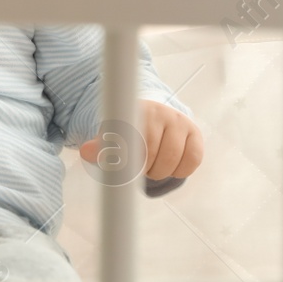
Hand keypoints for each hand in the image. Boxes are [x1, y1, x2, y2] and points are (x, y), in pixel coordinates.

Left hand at [77, 100, 203, 180]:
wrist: (152, 118)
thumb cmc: (130, 130)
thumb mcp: (111, 136)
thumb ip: (99, 146)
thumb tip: (87, 151)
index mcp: (135, 109)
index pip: (131, 138)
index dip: (128, 158)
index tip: (125, 168)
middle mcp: (160, 111)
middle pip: (151, 152)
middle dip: (142, 168)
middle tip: (137, 169)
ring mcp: (179, 121)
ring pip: (172, 159)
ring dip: (159, 171)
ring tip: (151, 168)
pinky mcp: (195, 133)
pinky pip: (192, 160)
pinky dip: (180, 171)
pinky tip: (169, 167)